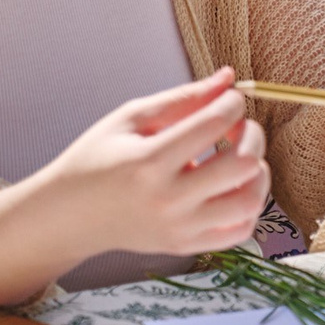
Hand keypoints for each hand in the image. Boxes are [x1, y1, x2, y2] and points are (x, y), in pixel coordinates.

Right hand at [32, 67, 269, 260]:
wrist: (67, 216)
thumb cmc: (95, 160)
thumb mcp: (131, 118)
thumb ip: (183, 97)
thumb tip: (229, 77)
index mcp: (149, 161)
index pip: (216, 123)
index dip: (232, 102)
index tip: (226, 100)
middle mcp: (168, 200)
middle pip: (244, 164)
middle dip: (252, 134)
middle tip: (236, 128)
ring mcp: (178, 228)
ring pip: (249, 202)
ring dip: (257, 171)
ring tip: (240, 158)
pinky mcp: (184, 247)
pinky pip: (240, 232)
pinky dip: (250, 206)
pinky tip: (233, 187)